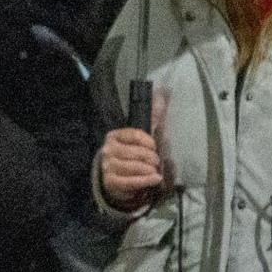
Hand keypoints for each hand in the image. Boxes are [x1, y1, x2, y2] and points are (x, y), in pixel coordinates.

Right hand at [99, 86, 169, 211]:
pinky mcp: (111, 182)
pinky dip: (146, 180)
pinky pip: (132, 181)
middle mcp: (108, 150)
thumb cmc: (131, 155)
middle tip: (155, 162)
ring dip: (150, 170)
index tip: (155, 147)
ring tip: (154, 171)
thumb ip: (152, 116)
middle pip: (137, 152)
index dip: (150, 142)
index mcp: (114, 136)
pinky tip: (154, 179)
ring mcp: (108, 166)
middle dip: (152, 158)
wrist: (115, 178)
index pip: (135, 135)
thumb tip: (164, 90)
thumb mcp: (141, 137)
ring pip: (135, 167)